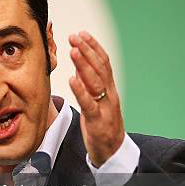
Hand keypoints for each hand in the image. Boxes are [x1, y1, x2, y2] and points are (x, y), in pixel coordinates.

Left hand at [68, 31, 124, 167]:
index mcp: (110, 89)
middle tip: (75, 36)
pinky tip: (71, 79)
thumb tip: (78, 69)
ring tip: (73, 50)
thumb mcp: (96, 102)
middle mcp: (110, 94)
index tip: (82, 33)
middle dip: (87, 50)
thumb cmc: (102, 125)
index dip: (93, 47)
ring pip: (96, 82)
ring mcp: (105, 107)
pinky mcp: (97, 120)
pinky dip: (80, 89)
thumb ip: (89, 86)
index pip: (103, 63)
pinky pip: (88, 103)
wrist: (112, 152)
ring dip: (84, 64)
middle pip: (100, 68)